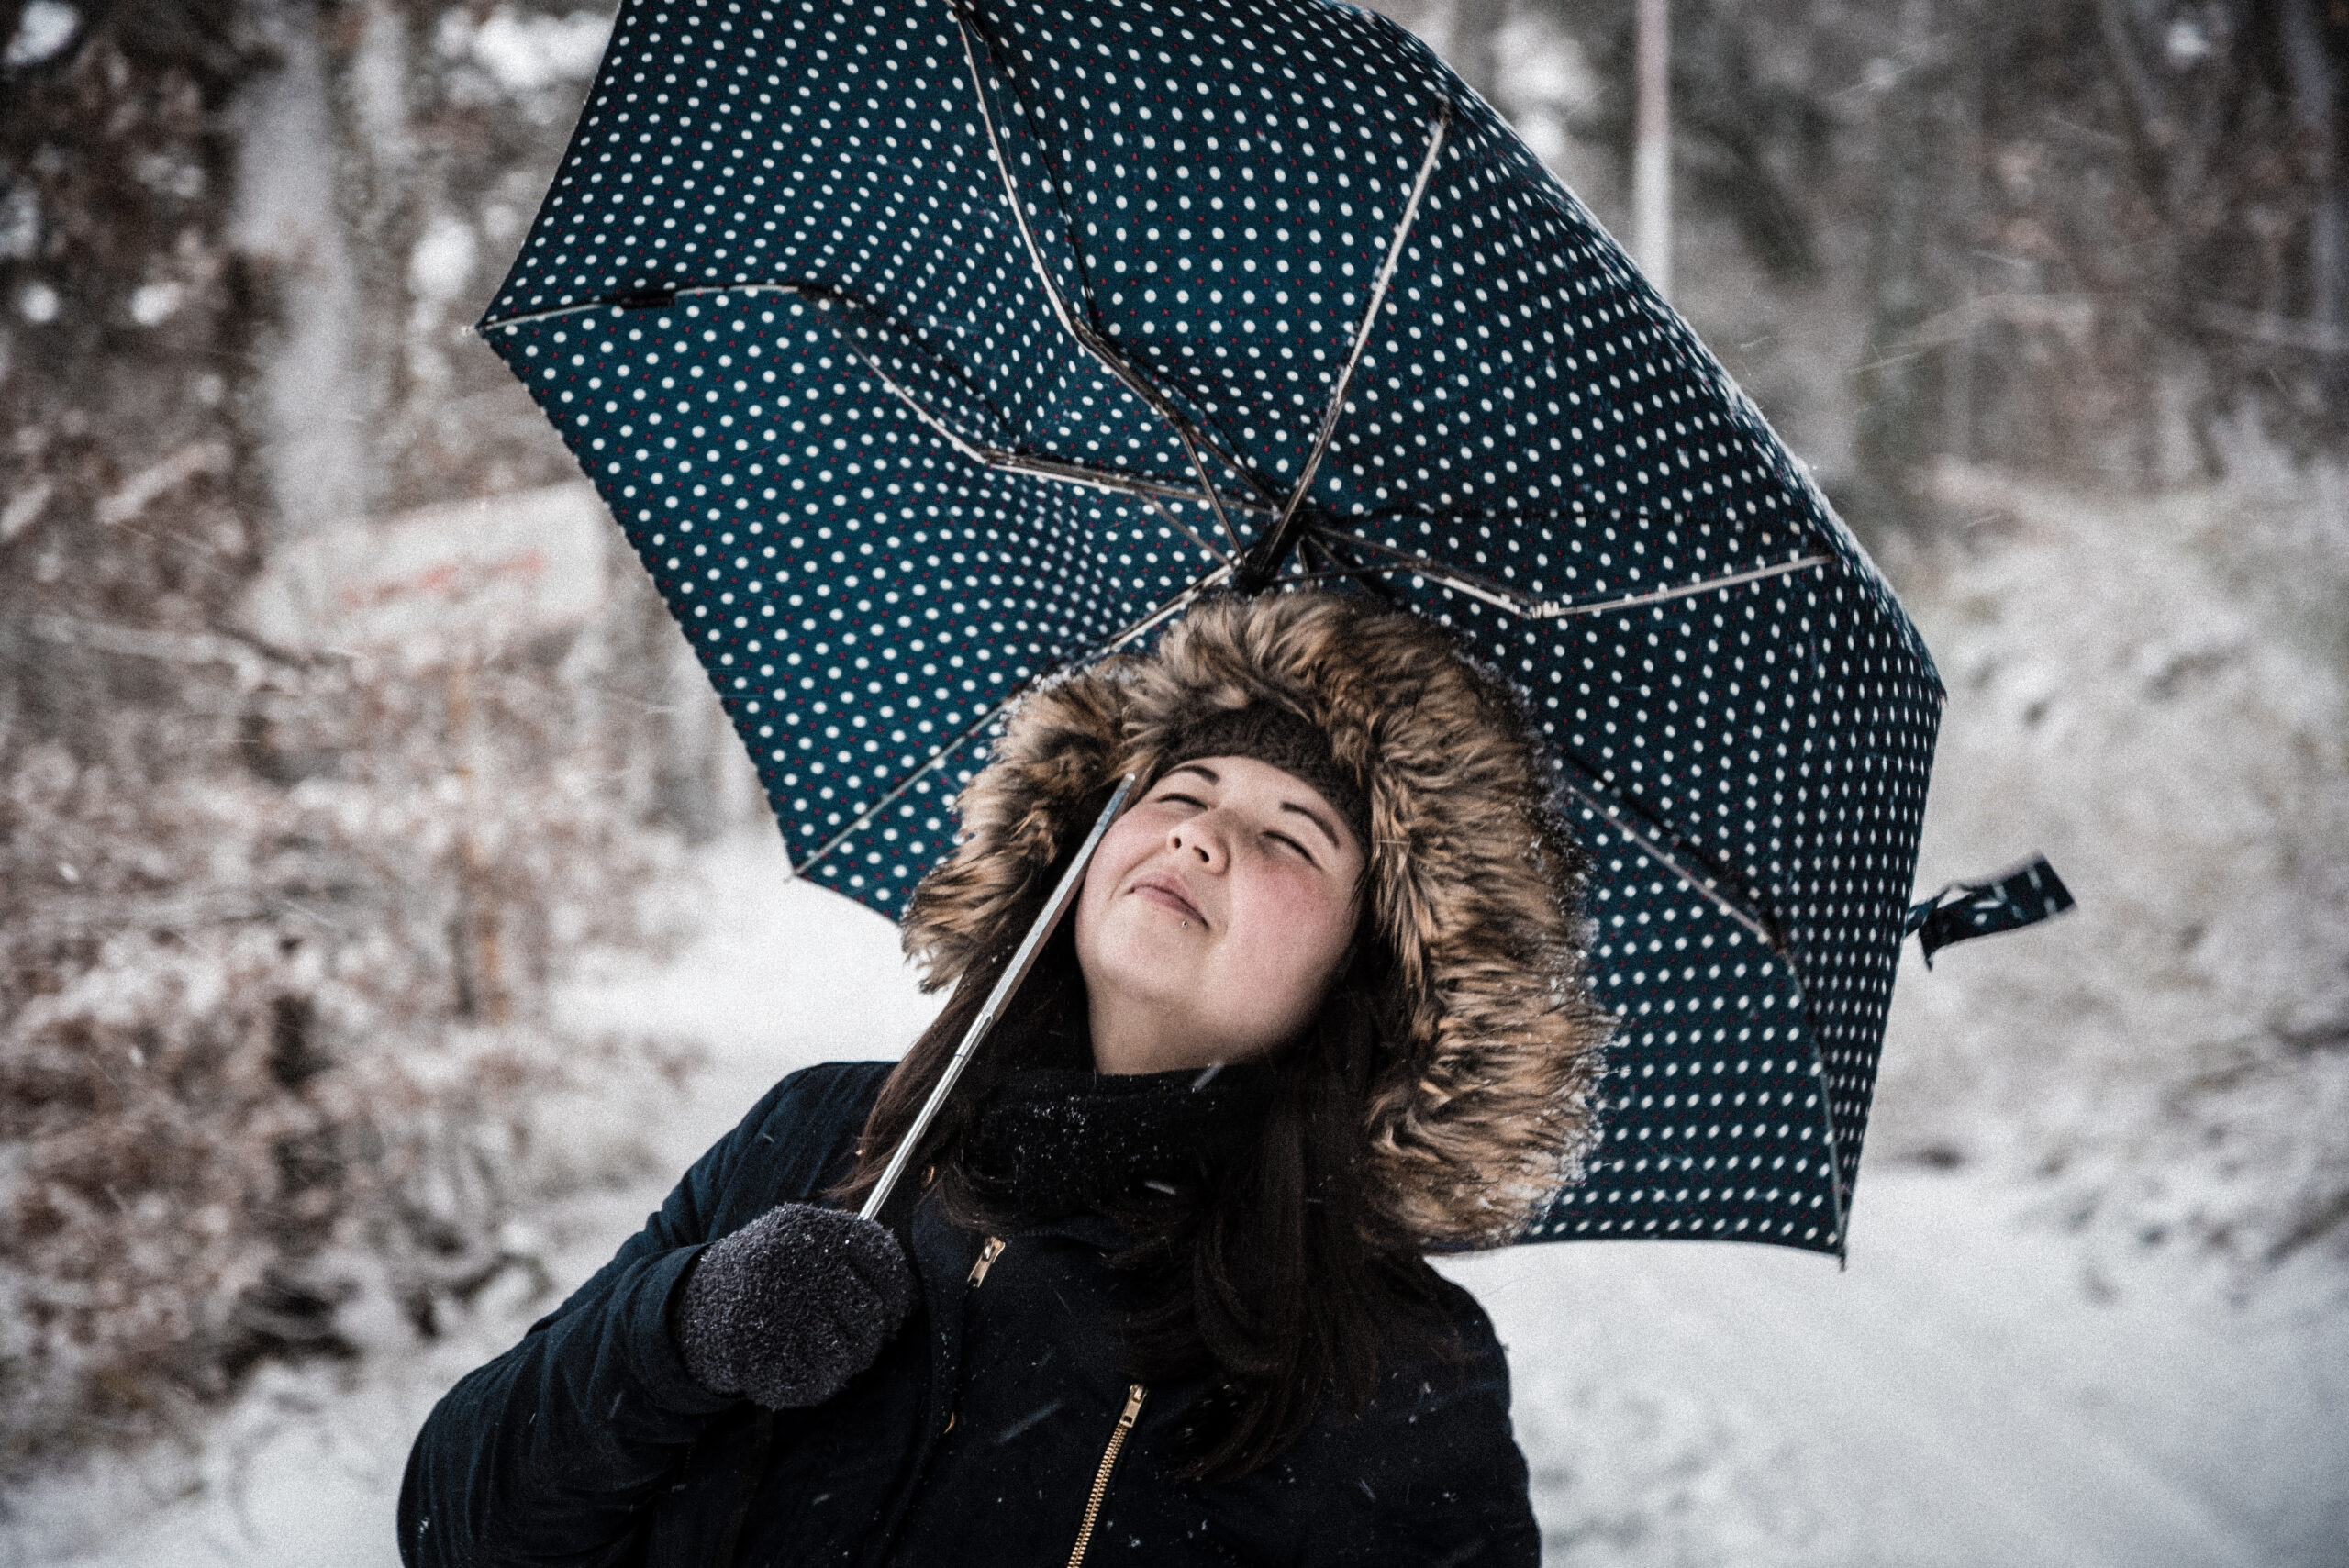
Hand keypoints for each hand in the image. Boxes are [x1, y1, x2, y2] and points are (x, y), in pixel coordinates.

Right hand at [670, 1202, 912, 1408]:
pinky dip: (809, 1385)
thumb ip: (851, 1259)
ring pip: (848, 1354)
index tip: (891, 1317)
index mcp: (811, 1227)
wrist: (683, 1304)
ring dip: (838, 1366)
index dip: (898, 1299)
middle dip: (866, 1341)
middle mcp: (796, 1258)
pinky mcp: (754, 1345)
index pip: (887, 1264)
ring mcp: (774, 1300)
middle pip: (870, 1316)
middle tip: (845, 1345)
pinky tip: (788, 1369)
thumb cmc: (762, 1279)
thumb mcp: (801, 1245)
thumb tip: (912, 1298)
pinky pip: (814, 1382)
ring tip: (811, 1353)